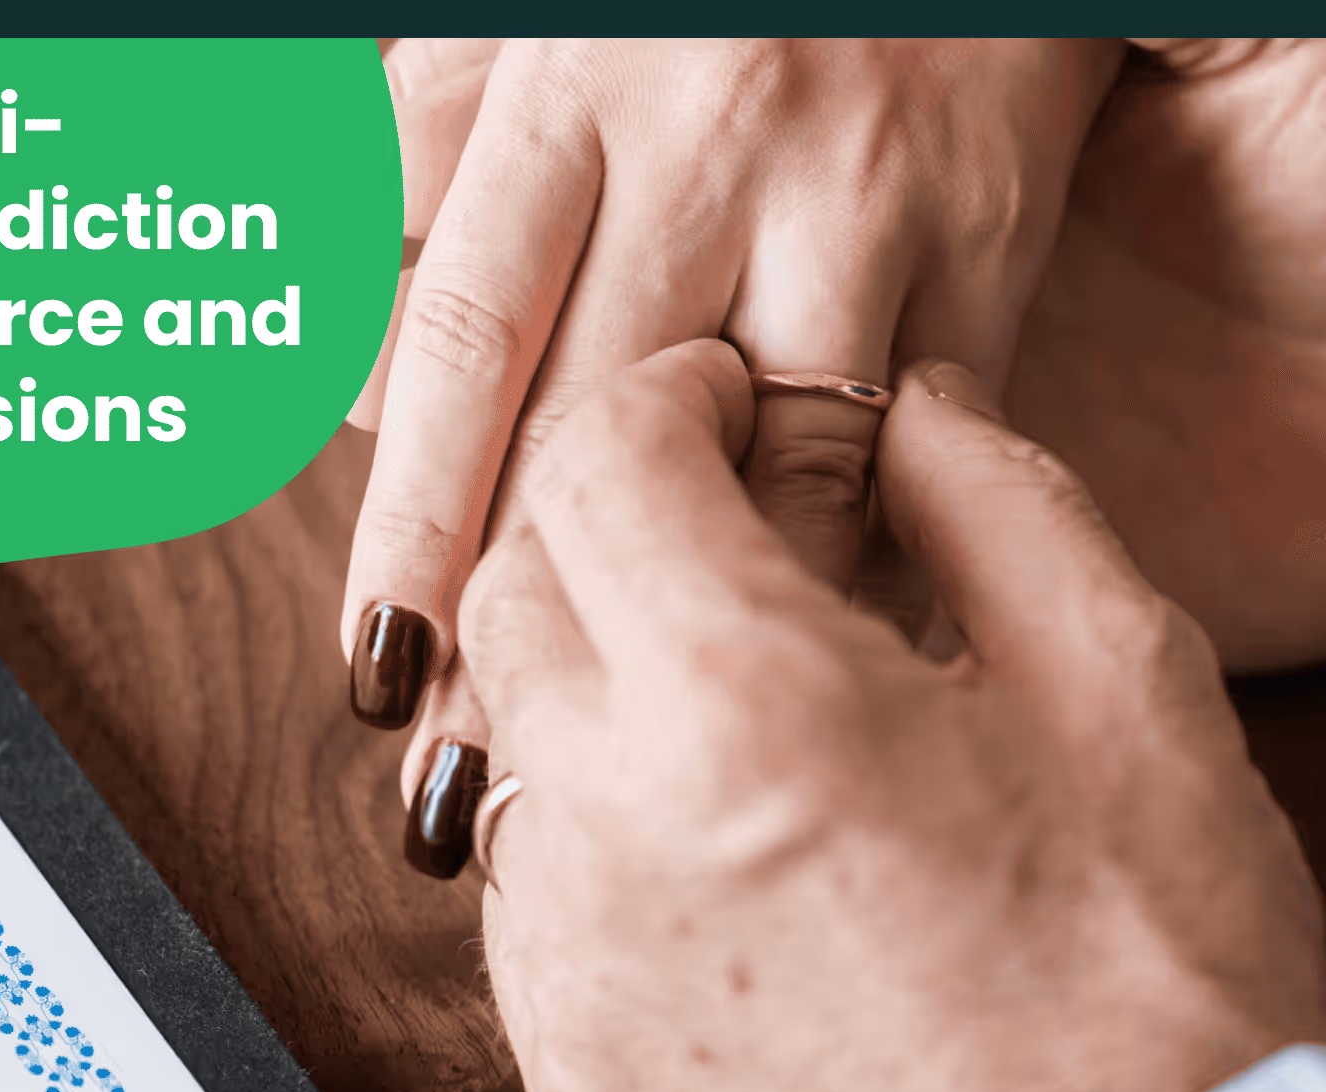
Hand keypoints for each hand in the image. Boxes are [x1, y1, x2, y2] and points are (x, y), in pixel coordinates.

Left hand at [341, 37, 1121, 722]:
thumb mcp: (538, 19)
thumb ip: (423, 152)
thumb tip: (338, 350)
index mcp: (576, 88)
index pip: (466, 337)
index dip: (410, 523)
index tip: (380, 668)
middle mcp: (712, 148)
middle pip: (604, 431)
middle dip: (542, 619)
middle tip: (484, 782)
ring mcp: (858, 203)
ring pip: (781, 459)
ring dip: (715, 620)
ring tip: (649, 762)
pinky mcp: (986, 244)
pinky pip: (917, 449)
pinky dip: (870, 562)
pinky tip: (820, 668)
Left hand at [460, 339, 1325, 1091]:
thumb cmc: (1160, 975)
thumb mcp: (1128, 680)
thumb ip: (996, 498)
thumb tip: (911, 414)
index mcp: (754, 708)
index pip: (599, 460)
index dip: (667, 397)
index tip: (732, 406)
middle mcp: (616, 838)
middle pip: (514, 591)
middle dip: (609, 525)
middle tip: (736, 532)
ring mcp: (574, 979)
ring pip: (509, 749)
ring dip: (602, 685)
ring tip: (754, 709)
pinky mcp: (575, 1081)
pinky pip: (528, 902)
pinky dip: (602, 836)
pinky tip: (730, 849)